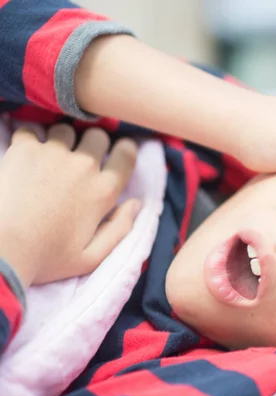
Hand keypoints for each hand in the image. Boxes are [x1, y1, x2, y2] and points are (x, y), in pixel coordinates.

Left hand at [0, 124, 138, 286]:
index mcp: (103, 191)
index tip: (117, 154)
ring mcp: (53, 154)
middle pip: (98, 136)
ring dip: (61, 141)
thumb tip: (136, 204)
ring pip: (66, 130)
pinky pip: (30, 130)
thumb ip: (120, 228)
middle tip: (80, 159)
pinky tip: (25, 155)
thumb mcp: (92, 257)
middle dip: (92, 144)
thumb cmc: (45, 258)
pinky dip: (29, 139)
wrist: (1, 250)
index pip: (127, 154)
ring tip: (49, 158)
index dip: (124, 150)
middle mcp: (84, 167)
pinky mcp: (24, 149)